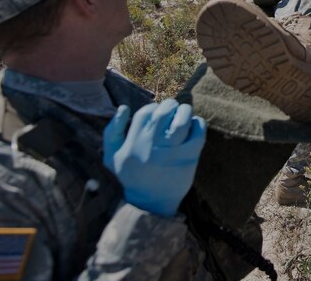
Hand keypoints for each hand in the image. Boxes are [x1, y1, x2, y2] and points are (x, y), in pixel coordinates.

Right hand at [103, 99, 206, 215]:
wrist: (151, 204)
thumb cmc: (132, 176)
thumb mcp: (112, 157)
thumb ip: (112, 131)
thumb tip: (123, 108)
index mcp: (134, 141)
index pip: (147, 111)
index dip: (154, 109)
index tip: (158, 117)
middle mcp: (152, 143)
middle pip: (166, 110)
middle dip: (172, 107)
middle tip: (173, 113)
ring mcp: (172, 150)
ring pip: (183, 118)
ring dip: (186, 112)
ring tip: (184, 117)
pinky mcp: (189, 156)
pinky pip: (199, 131)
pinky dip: (198, 124)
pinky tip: (193, 128)